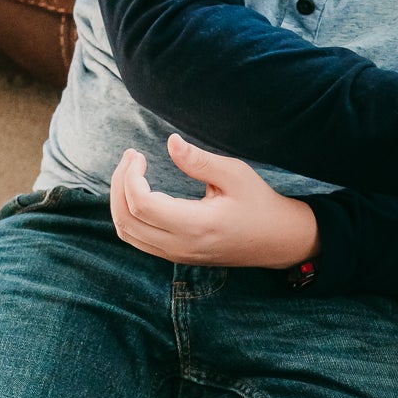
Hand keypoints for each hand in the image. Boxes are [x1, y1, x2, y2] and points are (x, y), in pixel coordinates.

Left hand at [109, 135, 320, 267]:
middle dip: (119, 183)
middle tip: (131, 157)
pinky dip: (128, 214)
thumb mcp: (236, 175)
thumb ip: (200, 160)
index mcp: (196, 225)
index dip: (130, 176)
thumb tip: (171, 142)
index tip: (139, 155)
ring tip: (130, 172)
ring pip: (127, 232)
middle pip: (126, 219)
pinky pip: (137, 239)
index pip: (141, 204)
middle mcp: (181, 246)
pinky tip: (138, 192)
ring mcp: (177, 254)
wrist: (278, 240)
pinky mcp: (177, 255)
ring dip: (119, 200)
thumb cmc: (259, 204)